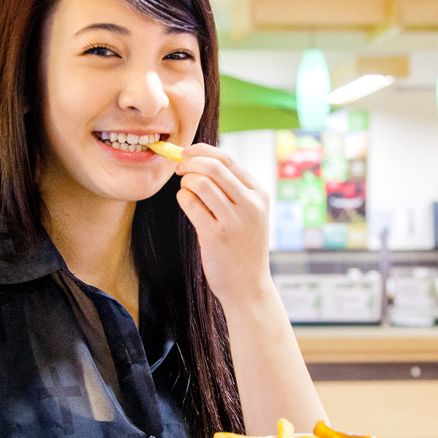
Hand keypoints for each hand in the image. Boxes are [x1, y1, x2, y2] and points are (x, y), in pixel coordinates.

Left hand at [174, 145, 270, 306]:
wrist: (248, 286)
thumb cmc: (243, 247)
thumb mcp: (249, 214)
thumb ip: (233, 189)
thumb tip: (200, 160)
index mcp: (259, 194)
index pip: (228, 159)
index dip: (202, 151)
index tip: (187, 153)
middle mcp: (251, 205)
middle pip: (213, 167)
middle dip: (189, 162)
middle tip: (178, 168)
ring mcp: (235, 221)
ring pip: (201, 183)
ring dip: (185, 182)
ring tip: (185, 190)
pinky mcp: (216, 236)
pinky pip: (191, 204)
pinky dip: (183, 198)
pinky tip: (185, 203)